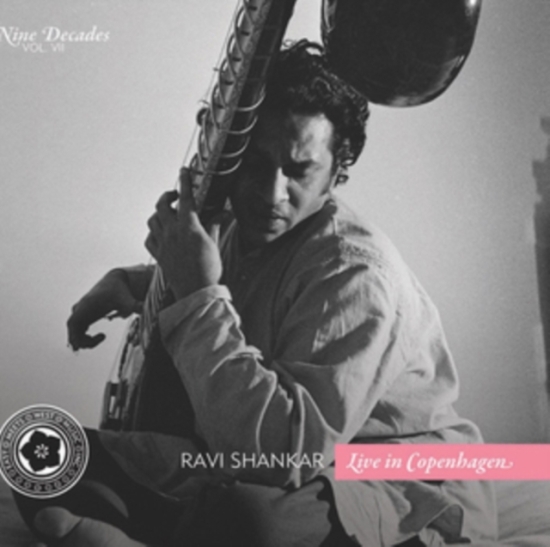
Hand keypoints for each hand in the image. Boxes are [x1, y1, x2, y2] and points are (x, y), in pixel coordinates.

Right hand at [67, 269, 141, 349]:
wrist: (115, 281)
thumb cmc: (120, 290)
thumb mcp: (127, 299)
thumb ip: (135, 305)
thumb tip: (145, 309)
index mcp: (87, 305)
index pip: (72, 323)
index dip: (74, 335)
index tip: (85, 343)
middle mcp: (80, 309)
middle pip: (72, 330)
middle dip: (82, 340)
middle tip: (102, 338)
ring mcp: (81, 313)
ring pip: (75, 332)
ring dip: (85, 339)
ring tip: (102, 336)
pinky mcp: (85, 315)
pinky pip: (79, 330)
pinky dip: (86, 336)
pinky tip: (101, 336)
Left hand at [145, 169, 221, 300]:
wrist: (197, 292)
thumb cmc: (209, 270)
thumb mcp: (215, 244)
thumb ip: (214, 225)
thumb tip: (222, 213)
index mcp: (189, 227)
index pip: (186, 198)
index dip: (185, 182)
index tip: (184, 171)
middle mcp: (172, 233)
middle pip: (162, 205)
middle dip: (168, 196)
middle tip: (175, 196)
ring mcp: (163, 244)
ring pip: (152, 220)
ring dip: (159, 213)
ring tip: (168, 214)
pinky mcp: (158, 255)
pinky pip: (149, 238)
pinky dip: (153, 232)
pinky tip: (161, 233)